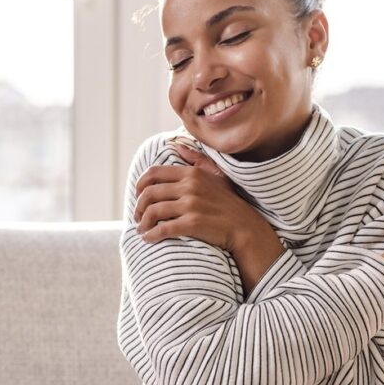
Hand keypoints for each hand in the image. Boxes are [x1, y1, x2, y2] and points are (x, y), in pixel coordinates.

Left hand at [134, 145, 253, 249]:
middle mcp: (190, 186)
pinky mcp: (193, 223)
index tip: (138, 196)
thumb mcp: (216, 175)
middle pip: (149, 193)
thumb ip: (196, 160)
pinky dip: (152, 235)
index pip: (153, 173)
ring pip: (153, 211)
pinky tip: (148, 238)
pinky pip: (163, 228)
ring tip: (141, 229)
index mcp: (192, 173)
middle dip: (138, 207)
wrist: (246, 228)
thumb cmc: (230, 203)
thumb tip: (178, 145)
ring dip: (142, 222)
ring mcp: (191, 205)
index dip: (140, 185)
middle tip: (137, 216)